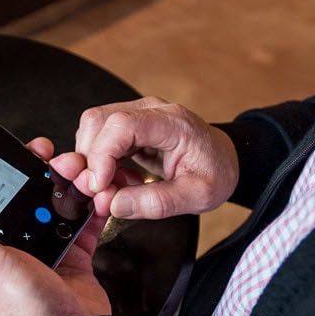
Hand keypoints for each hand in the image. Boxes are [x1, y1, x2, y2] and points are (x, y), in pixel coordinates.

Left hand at [0, 137, 110, 315]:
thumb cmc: (24, 305)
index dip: (3, 169)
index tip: (19, 152)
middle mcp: (15, 241)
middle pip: (27, 191)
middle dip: (44, 168)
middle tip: (57, 158)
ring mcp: (46, 245)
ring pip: (57, 199)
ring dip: (71, 181)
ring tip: (82, 175)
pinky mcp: (74, 251)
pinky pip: (83, 219)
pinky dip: (93, 205)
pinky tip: (99, 196)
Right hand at [51, 97, 238, 219]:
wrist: (224, 160)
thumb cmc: (216, 173)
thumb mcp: (197, 197)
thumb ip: (157, 203)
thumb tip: (115, 205)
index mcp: (173, 123)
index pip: (121, 125)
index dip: (101, 155)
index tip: (99, 186)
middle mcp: (152, 110)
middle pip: (98, 120)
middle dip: (89, 159)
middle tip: (101, 193)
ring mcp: (139, 114)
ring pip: (93, 127)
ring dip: (92, 161)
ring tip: (115, 187)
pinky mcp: (130, 124)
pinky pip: (100, 136)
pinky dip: (99, 161)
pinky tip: (119, 179)